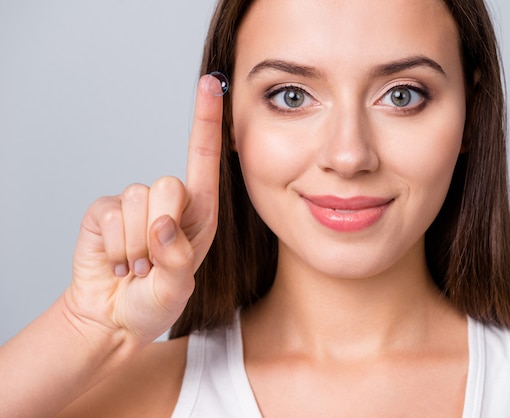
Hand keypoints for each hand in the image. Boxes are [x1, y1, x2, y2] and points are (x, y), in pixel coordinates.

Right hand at [65, 74, 222, 343]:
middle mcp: (169, 201)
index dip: (208, 120)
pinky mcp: (105, 210)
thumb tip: (161, 224)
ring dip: (136, 247)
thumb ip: (177, 258)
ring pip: (138, 202)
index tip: (212, 84)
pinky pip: (110, 215)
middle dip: (160, 230)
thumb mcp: (178, 288)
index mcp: (199, 212)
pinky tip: (116, 260)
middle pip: (169, 185)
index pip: (205, 158)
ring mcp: (135, 203)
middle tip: (154, 262)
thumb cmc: (154, 301)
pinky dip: (114, 246)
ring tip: (136, 265)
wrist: (113, 317)